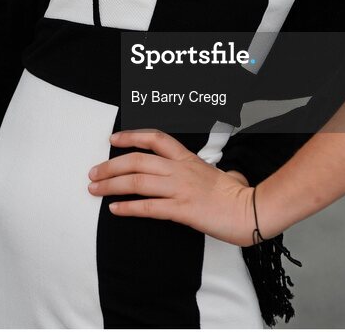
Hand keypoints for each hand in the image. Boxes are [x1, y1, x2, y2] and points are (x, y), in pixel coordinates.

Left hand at [87, 128, 256, 246]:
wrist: (250, 209)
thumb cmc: (237, 193)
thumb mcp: (219, 172)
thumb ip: (206, 170)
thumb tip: (211, 174)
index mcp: (187, 158)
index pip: (155, 138)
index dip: (131, 136)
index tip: (113, 140)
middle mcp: (180, 169)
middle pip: (137, 160)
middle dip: (111, 165)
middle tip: (94, 173)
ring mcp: (180, 188)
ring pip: (137, 182)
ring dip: (112, 185)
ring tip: (95, 190)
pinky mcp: (181, 209)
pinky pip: (149, 207)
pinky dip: (128, 207)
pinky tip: (115, 209)